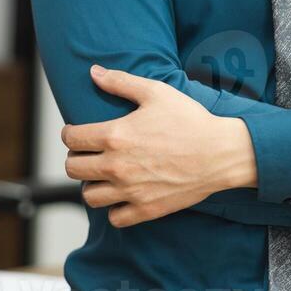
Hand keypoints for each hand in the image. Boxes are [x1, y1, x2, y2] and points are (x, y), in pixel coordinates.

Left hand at [61, 65, 257, 228]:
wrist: (220, 152)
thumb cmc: (190, 119)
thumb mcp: (156, 92)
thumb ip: (120, 82)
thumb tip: (94, 72)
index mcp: (115, 135)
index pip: (71, 138)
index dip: (70, 133)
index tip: (78, 132)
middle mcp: (117, 166)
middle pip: (73, 168)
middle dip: (77, 157)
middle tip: (90, 152)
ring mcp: (130, 191)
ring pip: (89, 196)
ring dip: (92, 184)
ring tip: (104, 174)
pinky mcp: (146, 209)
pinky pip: (114, 218)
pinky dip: (114, 208)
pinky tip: (123, 194)